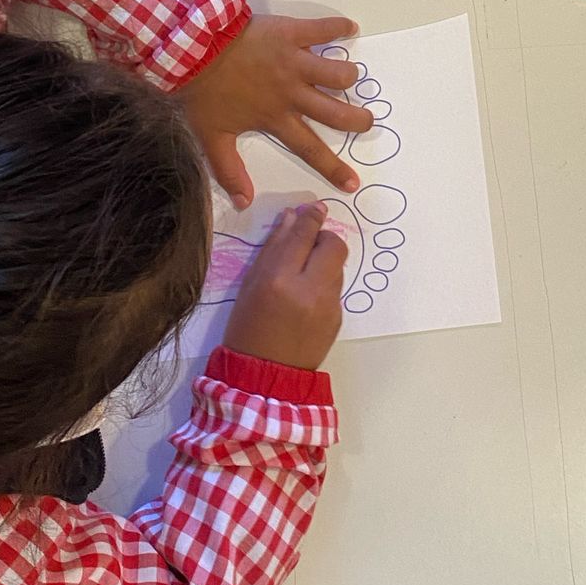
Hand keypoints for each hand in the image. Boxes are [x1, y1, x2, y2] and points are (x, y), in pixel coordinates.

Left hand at [179, 14, 374, 208]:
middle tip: (366, 120)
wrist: (191, 47)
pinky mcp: (291, 33)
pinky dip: (339, 27)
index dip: (333, 168)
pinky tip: (350, 28)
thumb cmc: (202, 92)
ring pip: (337, 73)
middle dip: (358, 120)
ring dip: (347, 76)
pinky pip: (322, 29)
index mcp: (276, 118)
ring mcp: (294, 62)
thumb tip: (245, 203)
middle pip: (336, 112)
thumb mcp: (211, 137)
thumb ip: (229, 171)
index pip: (311, 149)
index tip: (353, 183)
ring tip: (348, 77)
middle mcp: (292, 93)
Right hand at [222, 204, 347, 368]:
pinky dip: (324, 285)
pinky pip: (336, 289)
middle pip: (334, 245)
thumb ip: (273, 249)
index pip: (304, 234)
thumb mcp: (250, 285)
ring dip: (324, 262)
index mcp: (279, 279)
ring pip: (338, 267)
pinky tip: (306, 299)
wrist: (264, 377)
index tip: (313, 207)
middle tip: (309, 243)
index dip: (310, 216)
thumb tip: (292, 217)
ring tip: (303, 275)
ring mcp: (328, 306)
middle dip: (324, 237)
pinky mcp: (338, 319)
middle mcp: (309, 290)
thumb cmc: (247, 329)